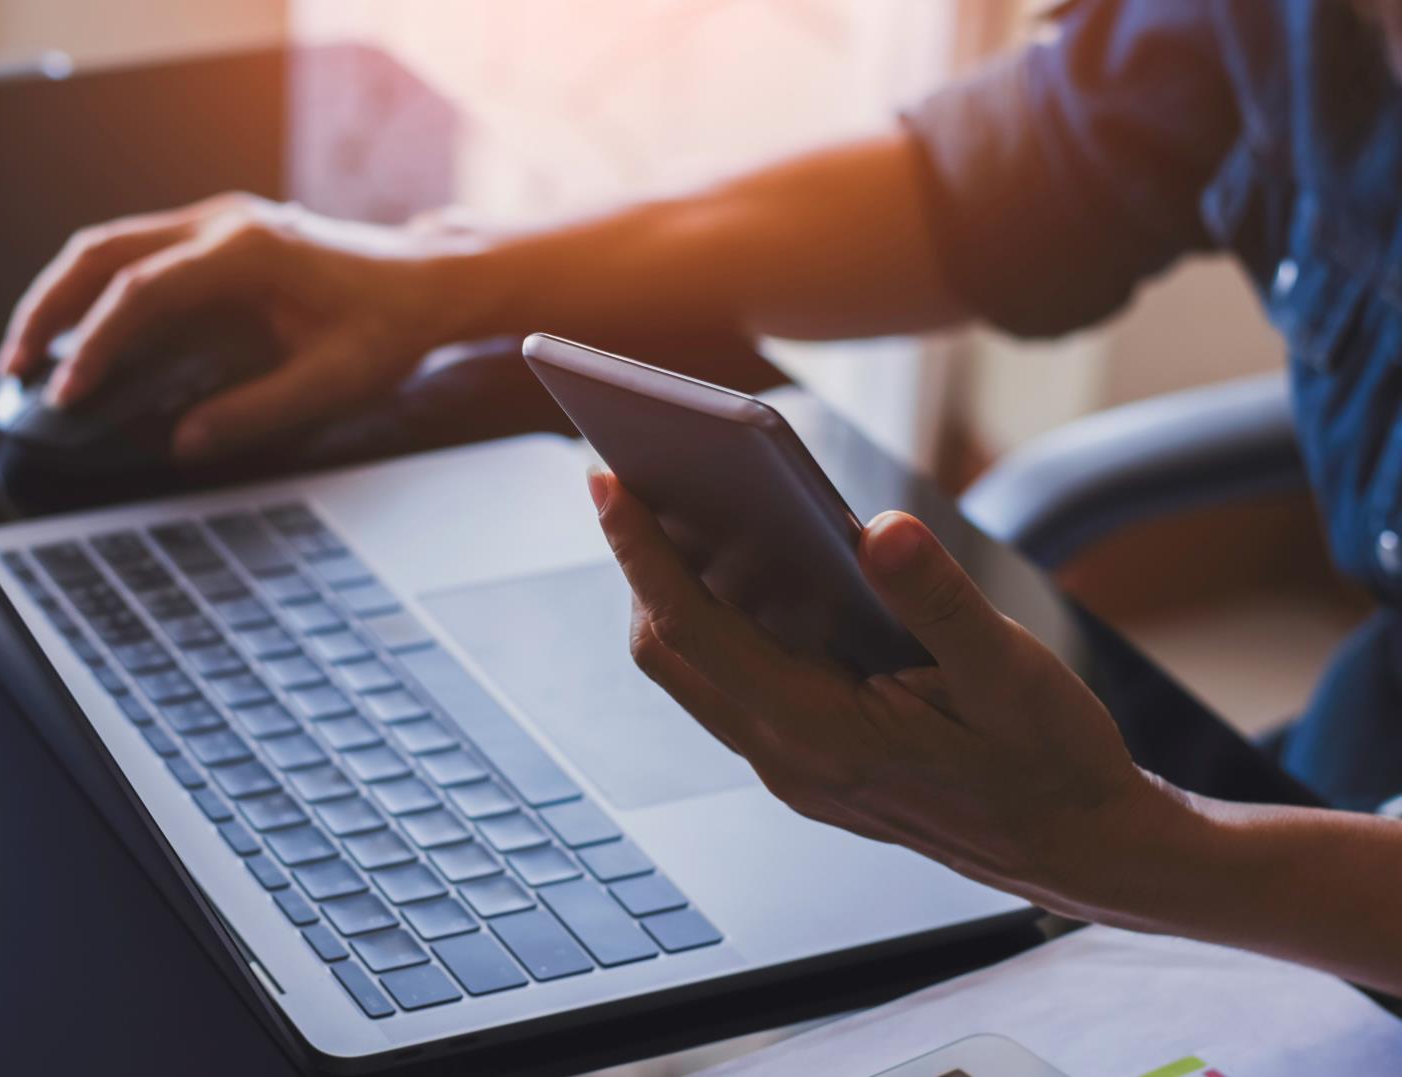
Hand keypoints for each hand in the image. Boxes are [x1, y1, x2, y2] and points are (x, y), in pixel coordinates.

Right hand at [0, 193, 481, 459]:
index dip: (94, 341)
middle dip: (48, 308)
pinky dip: (94, 293)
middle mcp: (222, 225)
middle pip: (103, 251)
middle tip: (14, 368)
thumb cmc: (387, 327)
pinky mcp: (216, 240)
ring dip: (61, 296)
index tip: (65, 391)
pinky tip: (78, 340)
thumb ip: (256, 413)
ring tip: (28, 357)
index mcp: (247, 251)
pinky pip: (136, 256)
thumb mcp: (332, 383)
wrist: (427, 281)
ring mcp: (215, 224)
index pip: (143, 290)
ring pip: (110, 246)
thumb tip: (184, 442)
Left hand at [587, 470, 1194, 913]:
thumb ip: (941, 603)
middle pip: (669, 652)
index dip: (640, 551)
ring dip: (675, 595)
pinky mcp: (810, 764)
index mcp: (818, 735)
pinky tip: (752, 570)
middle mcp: (787, 759)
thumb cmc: (1052, 765)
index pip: (691, 629)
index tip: (606, 481)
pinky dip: (721, 624)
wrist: (1082, 851)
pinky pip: (734, 686)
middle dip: (639, 566)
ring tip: (677, 507)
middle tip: (629, 479)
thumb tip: (883, 530)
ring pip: (696, 673)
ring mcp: (793, 768)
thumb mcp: (1013, 676)